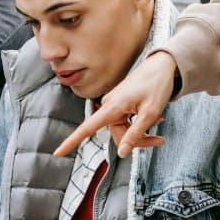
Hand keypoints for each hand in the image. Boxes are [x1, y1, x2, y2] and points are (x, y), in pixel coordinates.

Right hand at [54, 51, 179, 157]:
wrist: (162, 66)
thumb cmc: (157, 86)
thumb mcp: (150, 113)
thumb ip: (135, 134)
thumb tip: (121, 154)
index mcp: (112, 107)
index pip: (87, 128)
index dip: (71, 141)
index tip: (57, 153)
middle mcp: (109, 106)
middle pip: (117, 136)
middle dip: (137, 141)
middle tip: (160, 139)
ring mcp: (114, 105)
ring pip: (123, 131)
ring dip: (141, 133)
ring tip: (159, 122)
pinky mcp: (120, 104)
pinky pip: (126, 122)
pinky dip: (140, 125)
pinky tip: (156, 118)